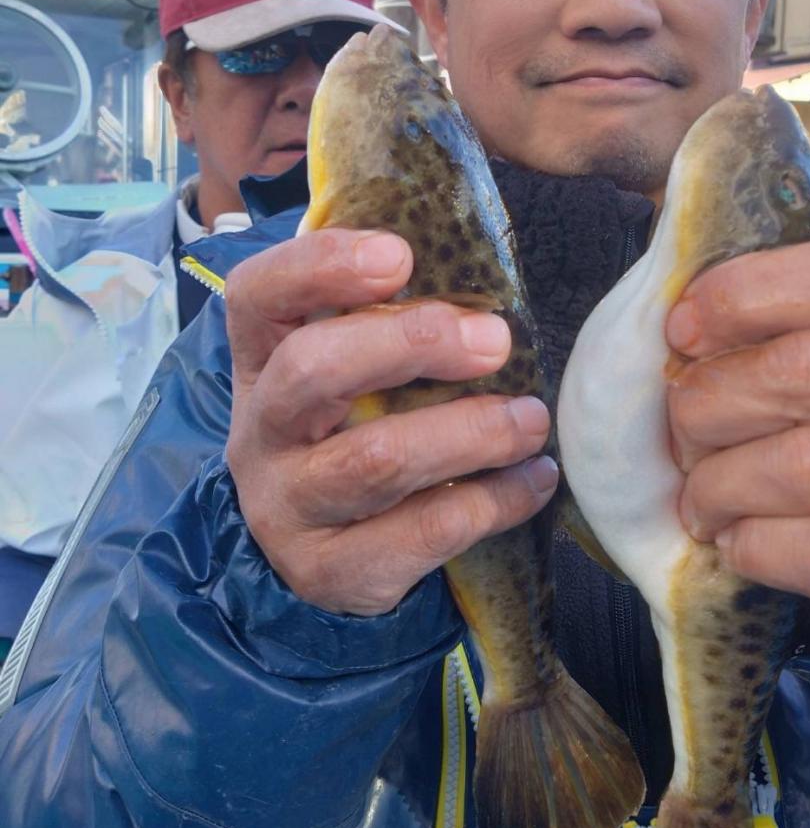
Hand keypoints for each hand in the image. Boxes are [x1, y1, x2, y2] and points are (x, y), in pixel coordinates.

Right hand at [224, 229, 554, 615]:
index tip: (399, 256)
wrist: (321, 556)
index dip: (319, 266)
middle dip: (410, 343)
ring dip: (469, 431)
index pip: (257, 295)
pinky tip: (535, 477)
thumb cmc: (353, 431)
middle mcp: (260, 431)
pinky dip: (493, 500)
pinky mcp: (331, 571)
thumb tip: (484, 291)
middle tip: (495, 340)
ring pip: (375, 459)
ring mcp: (288, 507)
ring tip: (531, 418)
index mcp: (260, 360)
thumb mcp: (349, 373)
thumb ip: (389, 322)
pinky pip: (421, 532)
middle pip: (311, 369)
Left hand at [665, 238, 809, 661]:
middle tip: (685, 437)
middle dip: (711, 403)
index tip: (684, 329)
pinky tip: (740, 544)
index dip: (748, 293)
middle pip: (807, 369)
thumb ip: (798, 335)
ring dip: (721, 486)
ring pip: (805, 466)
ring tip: (703, 502)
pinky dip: (757, 547)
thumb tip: (687, 332)